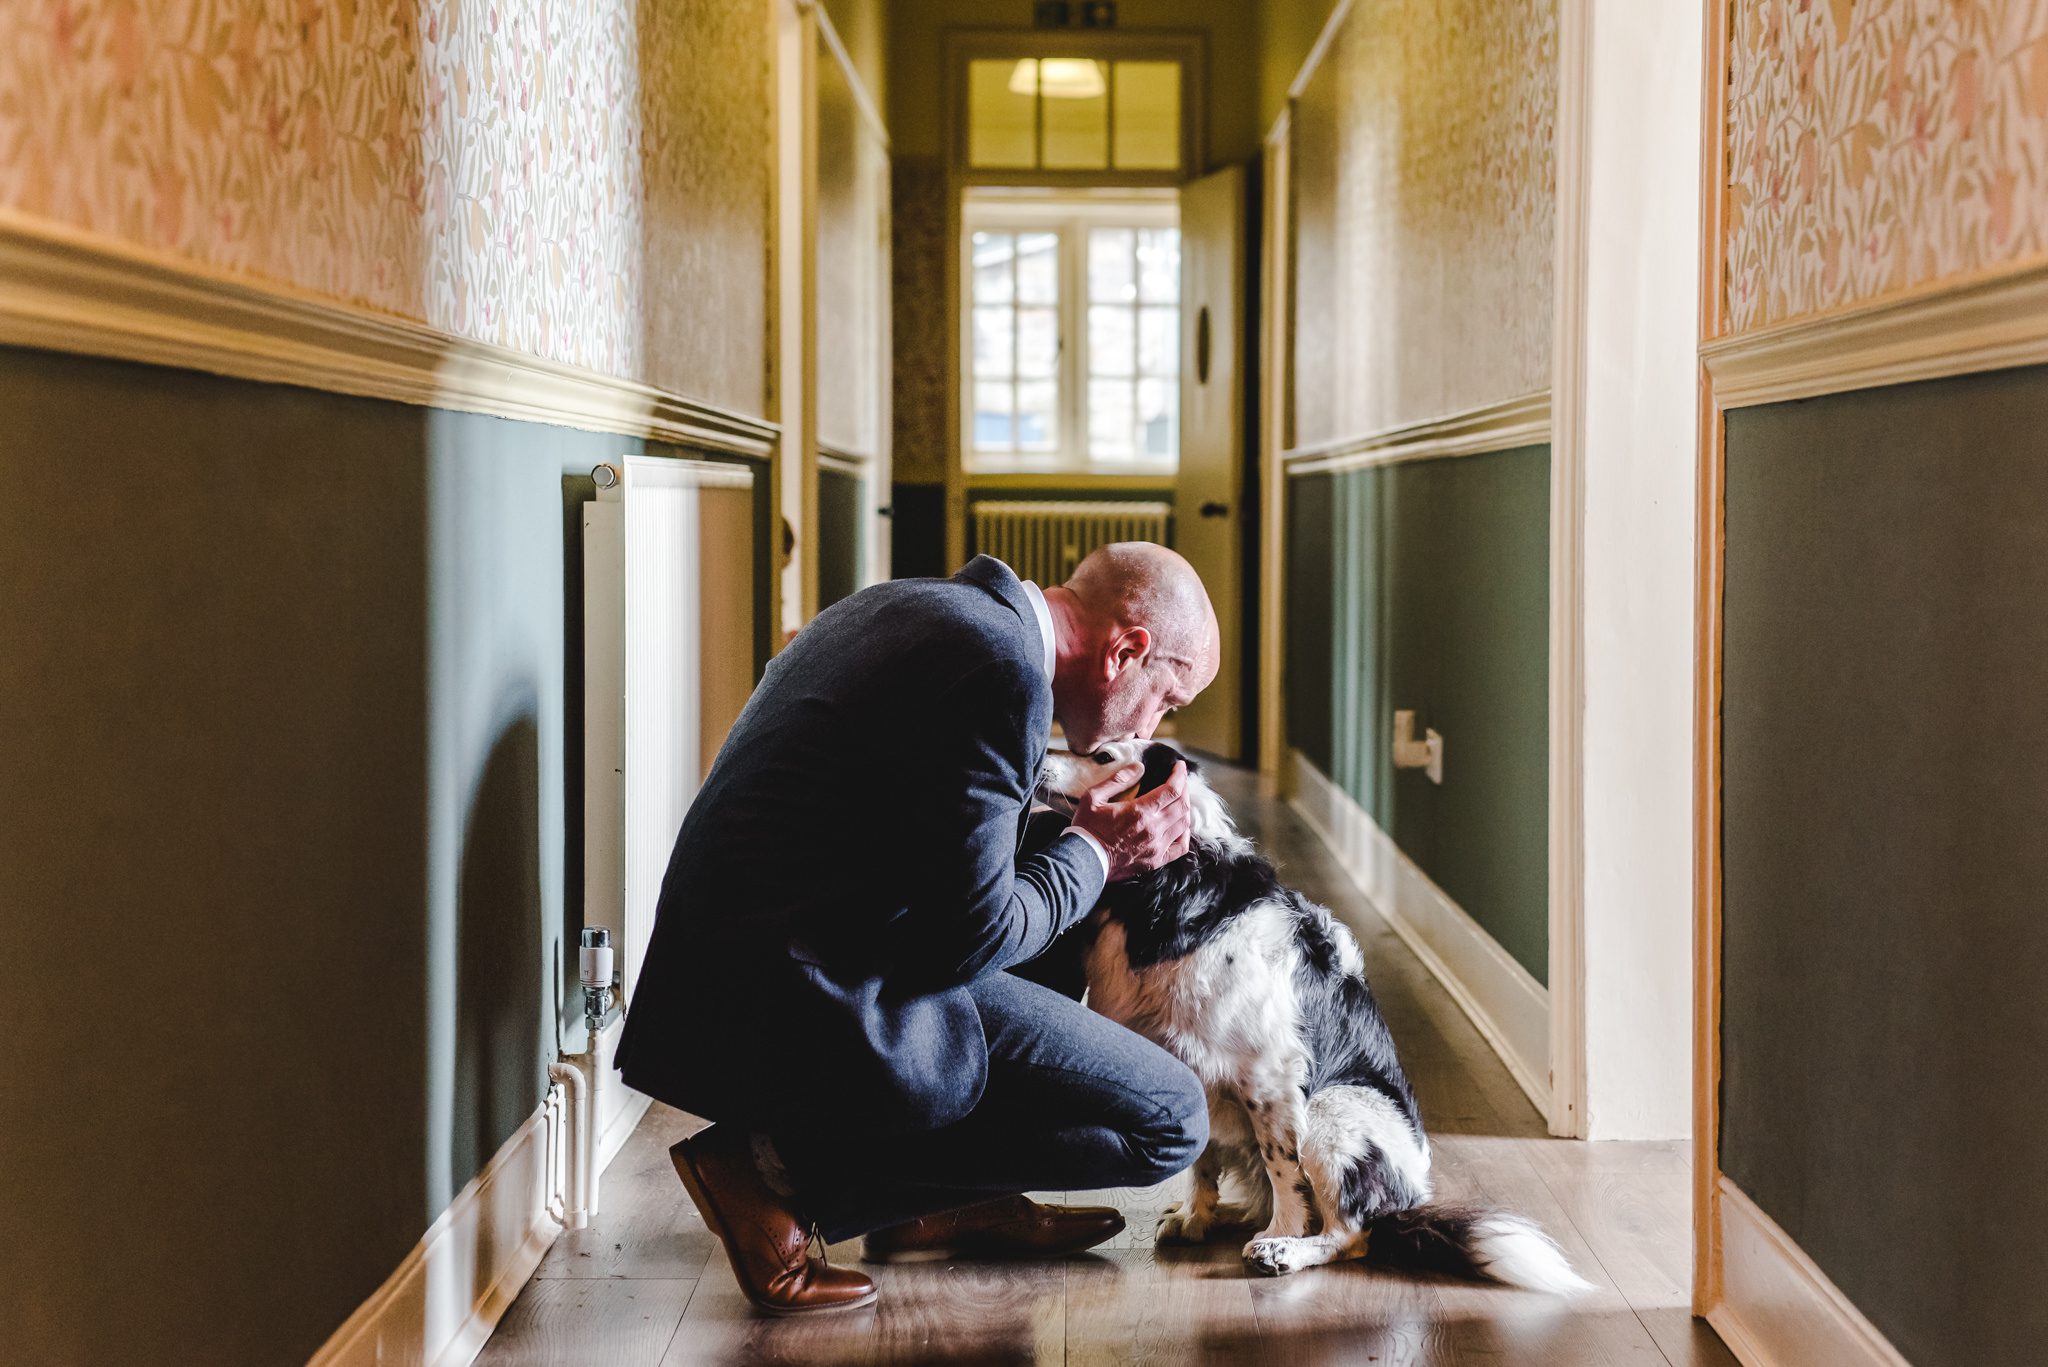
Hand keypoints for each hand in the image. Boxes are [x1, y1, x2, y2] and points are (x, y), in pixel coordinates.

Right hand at [1069, 760, 1191, 881]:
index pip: (1172, 789)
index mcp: (1139, 811)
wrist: (1084, 861)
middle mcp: (1153, 829)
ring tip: (1179, 799)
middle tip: (1179, 779)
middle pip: (1181, 804)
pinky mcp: (1156, 860)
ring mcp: (1156, 846)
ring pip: (1184, 824)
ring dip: (1185, 808)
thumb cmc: (1087, 828)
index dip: (1180, 775)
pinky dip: (1185, 834)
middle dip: (1184, 788)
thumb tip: (1138, 767)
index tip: (1179, 766)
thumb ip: (1118, 780)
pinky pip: (1181, 847)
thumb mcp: (1094, 797)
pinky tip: (1181, 826)